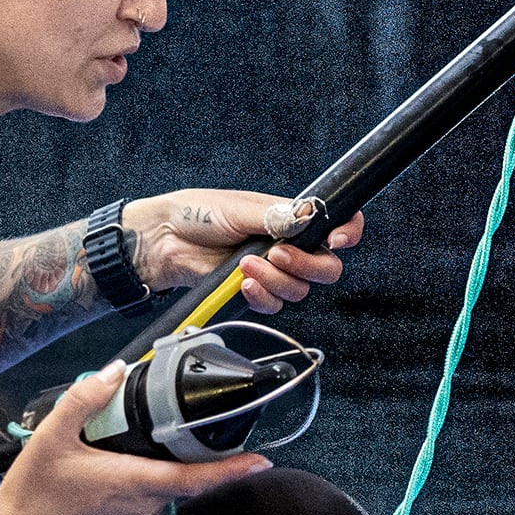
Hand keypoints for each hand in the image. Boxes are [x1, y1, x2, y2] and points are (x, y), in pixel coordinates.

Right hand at [0, 366, 265, 514]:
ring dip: (162, 466)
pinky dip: (145, 481)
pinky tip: (116, 468)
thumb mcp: (53, 435)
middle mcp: (143, 507)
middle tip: (188, 428)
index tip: (261, 461)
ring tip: (133, 445)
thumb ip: (85, 398)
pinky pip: (149, 500)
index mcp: (134, 483)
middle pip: (185, 477)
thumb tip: (112, 371)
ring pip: (166, 488)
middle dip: (193, 453)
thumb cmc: (32, 494)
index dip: (232, 470)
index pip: (196, 477)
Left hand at [130, 191, 361, 313]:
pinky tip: (242, 283)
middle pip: (326, 267)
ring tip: (246, 265)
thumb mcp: (239, 209)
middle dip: (307, 265)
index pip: (336, 224)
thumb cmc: (198, 214)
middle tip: (279, 255)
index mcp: (291, 218)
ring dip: (274, 280)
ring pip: (299, 290)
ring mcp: (273, 271)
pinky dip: (261, 296)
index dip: (348, 232)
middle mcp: (288, 246)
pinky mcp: (255, 291)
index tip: (338, 240)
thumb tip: (308, 217)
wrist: (167, 240)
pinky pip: (275, 304)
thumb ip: (276, 216)